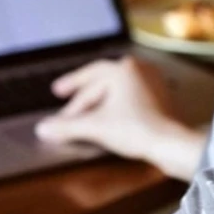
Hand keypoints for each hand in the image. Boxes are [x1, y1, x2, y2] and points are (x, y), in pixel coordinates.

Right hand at [35, 57, 205, 180]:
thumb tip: (42, 128)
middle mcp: (139, 69)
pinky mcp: (161, 98)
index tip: (57, 92)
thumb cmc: (136, 129)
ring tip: (85, 112)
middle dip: (83, 97)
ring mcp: (152, 82)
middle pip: (102, 83)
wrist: (171, 144)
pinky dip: (115, 105)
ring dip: (99, 100)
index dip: (70, 85)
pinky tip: (109, 116)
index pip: (89, 77)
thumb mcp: (96, 127)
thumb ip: (67, 126)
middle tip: (66, 105)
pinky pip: (130, 97)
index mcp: (123, 69)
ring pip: (117, 89)